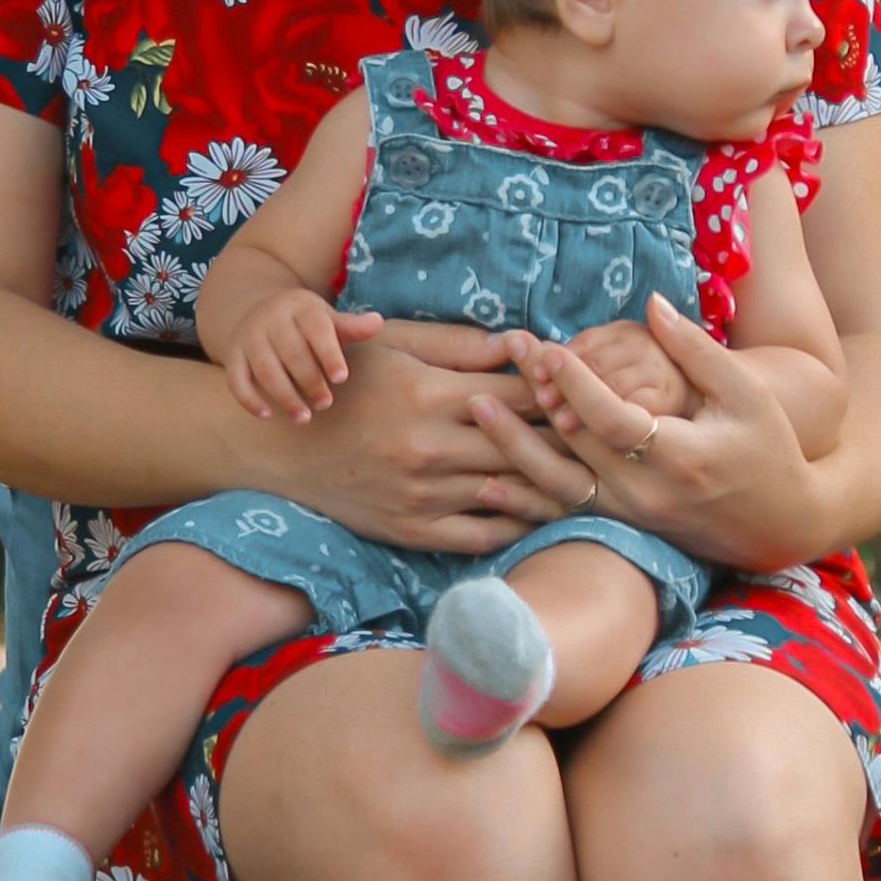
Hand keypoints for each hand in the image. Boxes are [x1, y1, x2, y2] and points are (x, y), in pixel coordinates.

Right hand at [222, 291, 383, 424]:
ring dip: (284, 395)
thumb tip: (377, 322)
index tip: (341, 378)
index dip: (328, 353)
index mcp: (300, 306)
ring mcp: (249, 336)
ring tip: (304, 418)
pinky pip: (236, 379)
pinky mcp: (232, 355)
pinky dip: (249, 399)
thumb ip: (350, 326)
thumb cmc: (305, 323)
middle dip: (310, 381)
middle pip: (291, 352)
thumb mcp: (327, 319)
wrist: (257, 310)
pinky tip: (267, 416)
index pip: (316, 328)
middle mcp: (271, 318)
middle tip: (325, 404)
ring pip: (265, 369)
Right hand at [245, 323, 574, 552]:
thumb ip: (459, 347)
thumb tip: (522, 345)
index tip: (580, 388)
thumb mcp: (393, 348)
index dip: (558, 390)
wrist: (281, 447)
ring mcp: (422, 495)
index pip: (519, 394)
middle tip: (600, 434)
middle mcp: (429, 448)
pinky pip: (484, 535)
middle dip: (567, 438)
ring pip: (512, 493)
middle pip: (526, 445)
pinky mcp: (413, 531)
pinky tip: (538, 509)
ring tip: (584, 471)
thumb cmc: (344, 385)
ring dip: (552, 482)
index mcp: (429, 395)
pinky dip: (518, 524)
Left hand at [473, 293, 829, 576]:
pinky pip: (564, 514)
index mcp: (683, 457)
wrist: (781, 522)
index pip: (614, 418)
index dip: (576, 383)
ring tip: (478, 410)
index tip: (545, 348)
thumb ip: (695, 350)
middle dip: (538, 396)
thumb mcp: (745, 393)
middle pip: (577, 445)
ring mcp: (632, 516)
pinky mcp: (622, 527)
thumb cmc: (770, 447)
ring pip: (560, 486)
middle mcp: (649, 493)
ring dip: (515, 448)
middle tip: (505, 355)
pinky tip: (487, 481)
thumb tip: (651, 303)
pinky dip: (525, 499)